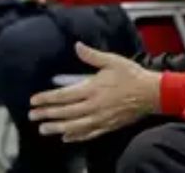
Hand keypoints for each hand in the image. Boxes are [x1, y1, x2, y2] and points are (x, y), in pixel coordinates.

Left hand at [28, 43, 160, 142]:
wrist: (151, 93)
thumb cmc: (132, 76)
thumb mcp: (112, 60)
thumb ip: (92, 55)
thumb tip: (77, 46)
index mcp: (92, 89)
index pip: (63, 96)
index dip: (47, 98)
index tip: (34, 100)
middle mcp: (94, 106)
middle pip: (65, 112)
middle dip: (46, 114)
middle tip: (32, 116)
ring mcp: (100, 118)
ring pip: (74, 126)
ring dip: (57, 128)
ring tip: (44, 129)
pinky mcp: (108, 126)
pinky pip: (88, 134)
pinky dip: (76, 136)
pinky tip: (67, 137)